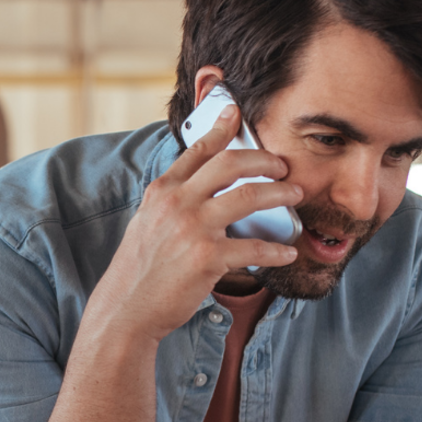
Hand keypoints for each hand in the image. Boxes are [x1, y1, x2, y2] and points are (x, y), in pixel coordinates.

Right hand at [88, 104, 301, 342]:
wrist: (127, 308)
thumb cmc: (139, 270)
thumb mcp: (147, 223)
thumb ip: (171, 202)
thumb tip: (196, 189)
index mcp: (163, 191)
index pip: (197, 150)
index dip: (221, 128)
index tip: (236, 113)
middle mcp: (178, 203)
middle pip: (231, 164)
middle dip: (264, 160)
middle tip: (282, 166)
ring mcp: (193, 229)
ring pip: (249, 196)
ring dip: (280, 193)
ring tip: (295, 195)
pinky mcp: (208, 258)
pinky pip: (253, 248)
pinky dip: (276, 250)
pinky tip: (287, 251)